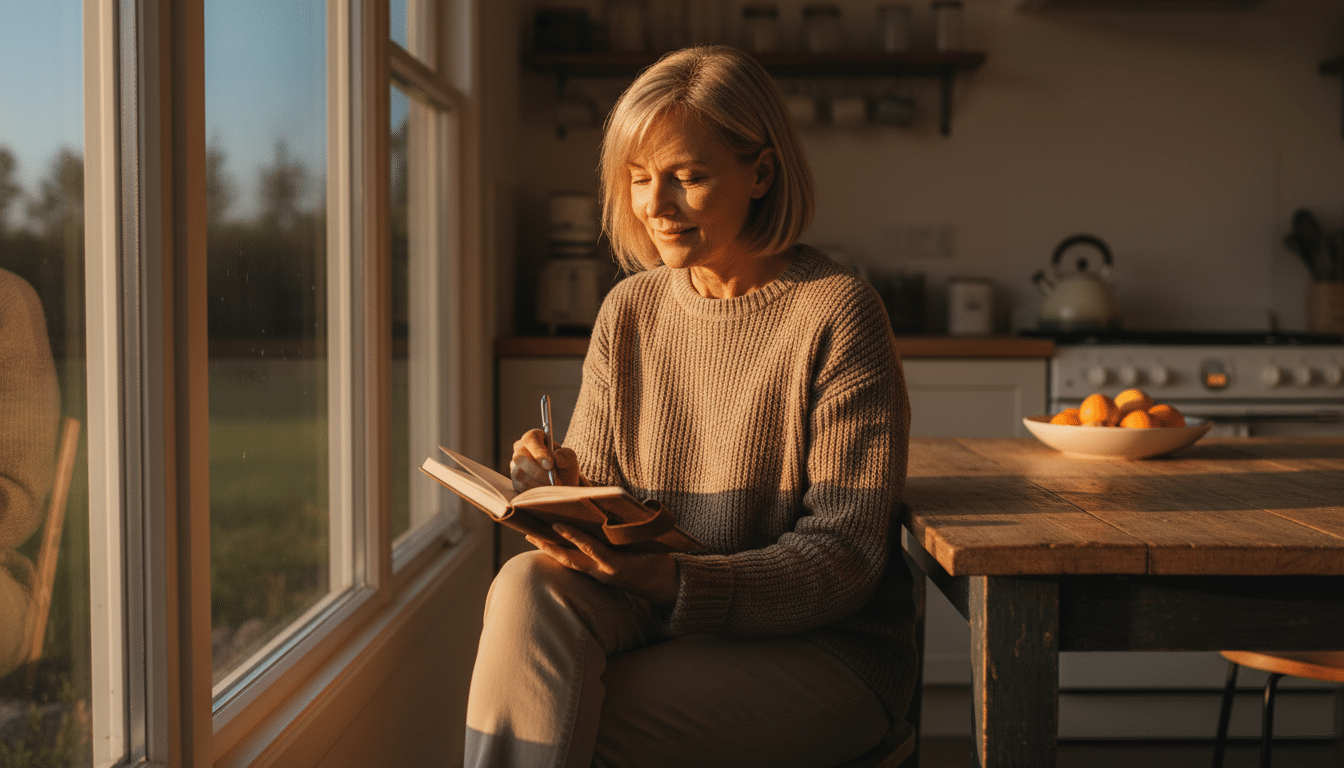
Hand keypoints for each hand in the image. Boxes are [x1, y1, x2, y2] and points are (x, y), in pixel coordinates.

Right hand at [510, 428, 583, 491]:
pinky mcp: (515, 482)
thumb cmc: (563, 466)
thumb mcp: (570, 459)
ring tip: (554, 487)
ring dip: (539, 483)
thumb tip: (557, 456)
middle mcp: (520, 450)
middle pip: (520, 457)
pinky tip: (546, 492)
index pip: (530, 439)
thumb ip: (566, 455)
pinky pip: (520, 487)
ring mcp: (515, 466)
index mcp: (534, 438)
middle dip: (538, 471)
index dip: (539, 451)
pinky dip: (535, 491)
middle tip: (554, 481)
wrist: (561, 483)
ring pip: (519, 473)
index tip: (550, 465)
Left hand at [526, 524, 678, 606]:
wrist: (664, 586)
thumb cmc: (657, 558)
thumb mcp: (648, 541)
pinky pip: (574, 565)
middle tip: (531, 530)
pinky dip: (560, 553)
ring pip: (568, 562)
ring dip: (549, 549)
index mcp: (617, 564)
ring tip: (532, 535)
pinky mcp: (597, 577)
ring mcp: (598, 576)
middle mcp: (603, 573)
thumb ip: (630, 524)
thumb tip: (614, 502)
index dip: (574, 536)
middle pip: (570, 559)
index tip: (557, 523)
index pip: (591, 548)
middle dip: (550, 545)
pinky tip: (548, 544)